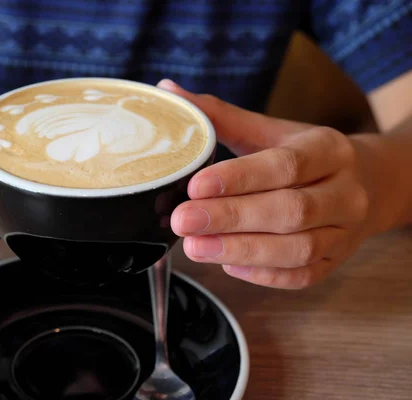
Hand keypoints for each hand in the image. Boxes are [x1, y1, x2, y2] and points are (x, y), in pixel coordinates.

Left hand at [159, 79, 370, 288]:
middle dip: (231, 218)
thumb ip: (221, 116)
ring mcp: (344, 232)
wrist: (367, 184)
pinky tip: (228, 265)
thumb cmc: (306, 155)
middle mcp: (344, 192)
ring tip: (195, 247)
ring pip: (297, 249)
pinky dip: (264, 275)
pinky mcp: (336, 262)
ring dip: (242, 251)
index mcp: (328, 150)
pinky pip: (302, 276)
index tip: (195, 186)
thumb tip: (168, 91)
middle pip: (290, 211)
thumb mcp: (271, 131)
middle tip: (182, 221)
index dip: (239, 178)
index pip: (284, 165)